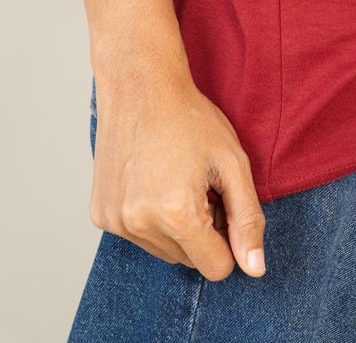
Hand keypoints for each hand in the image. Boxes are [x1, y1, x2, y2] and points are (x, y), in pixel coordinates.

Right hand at [89, 64, 266, 280]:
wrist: (141, 86)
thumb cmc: (190, 118)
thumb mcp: (232, 163)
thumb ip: (247, 219)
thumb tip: (255, 268)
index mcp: (177, 215)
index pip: (217, 267)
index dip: (228, 237)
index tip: (222, 202)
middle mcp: (140, 225)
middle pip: (189, 261)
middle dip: (202, 232)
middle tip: (200, 186)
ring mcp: (115, 222)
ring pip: (163, 252)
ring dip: (175, 227)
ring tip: (175, 180)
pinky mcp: (100, 215)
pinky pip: (137, 236)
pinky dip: (150, 217)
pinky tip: (151, 180)